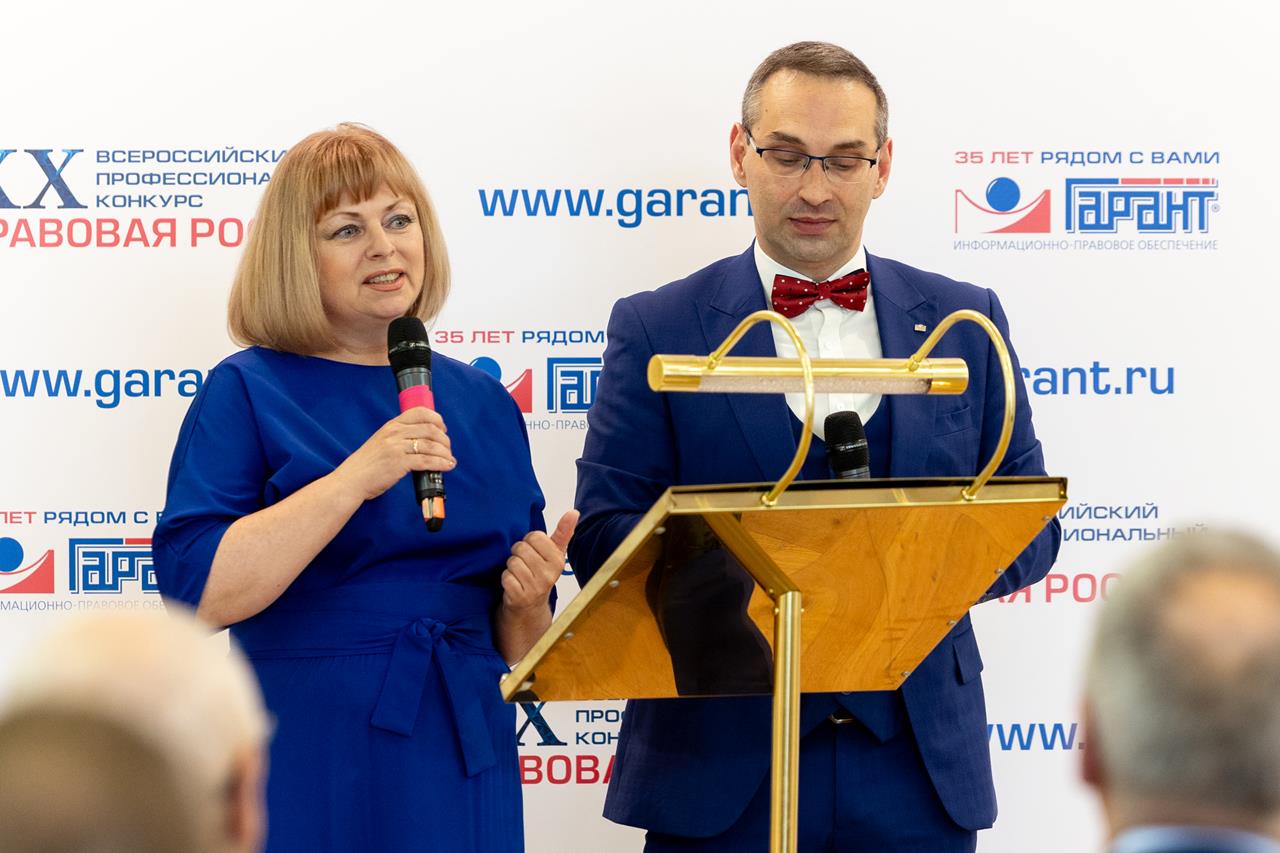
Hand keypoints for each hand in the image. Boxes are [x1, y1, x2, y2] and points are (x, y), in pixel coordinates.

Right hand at [332, 408, 454, 501]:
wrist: (351, 480)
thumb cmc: (367, 464)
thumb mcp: (381, 441)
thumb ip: (399, 437)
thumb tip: (423, 440)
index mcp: (391, 425)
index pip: (420, 412)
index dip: (437, 419)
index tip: (443, 429)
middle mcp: (395, 433)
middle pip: (430, 429)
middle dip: (444, 440)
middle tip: (448, 449)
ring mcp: (397, 447)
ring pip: (431, 445)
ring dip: (445, 453)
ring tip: (450, 459)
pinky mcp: (399, 463)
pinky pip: (427, 461)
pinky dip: (441, 463)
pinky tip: (447, 466)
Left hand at [501, 510, 578, 611]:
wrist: (531, 607)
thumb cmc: (541, 574)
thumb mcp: (554, 553)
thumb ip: (563, 531)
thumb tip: (574, 512)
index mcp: (558, 560)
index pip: (534, 536)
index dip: (529, 542)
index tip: (533, 552)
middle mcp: (549, 574)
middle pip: (520, 548)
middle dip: (518, 554)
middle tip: (525, 565)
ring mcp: (535, 587)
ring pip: (512, 562)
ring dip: (511, 568)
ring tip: (519, 575)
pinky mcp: (520, 597)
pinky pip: (506, 577)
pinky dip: (506, 580)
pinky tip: (514, 584)